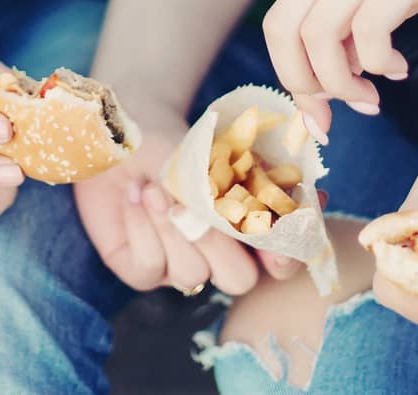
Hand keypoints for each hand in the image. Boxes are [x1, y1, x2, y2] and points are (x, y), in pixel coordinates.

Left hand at [73, 98, 299, 295]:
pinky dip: (142, 228)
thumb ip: (250, 182)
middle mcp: (218, 255)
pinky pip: (149, 268)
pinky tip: (135, 196)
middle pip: (239, 279)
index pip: (280, 261)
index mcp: (247, 227)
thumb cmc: (174, 146)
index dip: (284, 258)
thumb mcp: (215, 158)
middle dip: (216, 244)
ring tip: (153, 188)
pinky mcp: (141, 270)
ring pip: (190, 275)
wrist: (122, 138)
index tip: (275, 246)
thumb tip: (295, 198)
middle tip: (189, 207)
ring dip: (169, 228)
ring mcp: (179, 266)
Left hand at [263, 0, 417, 135]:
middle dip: (303, 85)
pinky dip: (379, 66)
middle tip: (338, 114)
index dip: (293, 75)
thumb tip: (341, 68)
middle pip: (282, 31)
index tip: (321, 113)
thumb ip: (356, 11)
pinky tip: (400, 69)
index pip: (280, 22)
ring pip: (317, 37)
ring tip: (373, 97)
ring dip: (341, 85)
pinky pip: (367, 34)